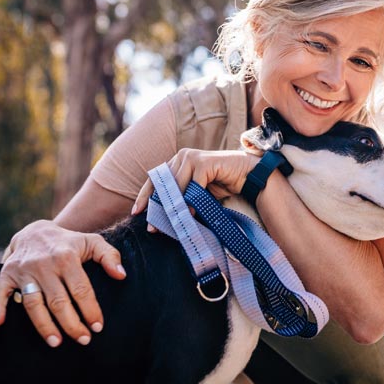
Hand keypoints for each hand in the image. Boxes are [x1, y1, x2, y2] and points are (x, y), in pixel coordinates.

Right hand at [0, 220, 125, 346]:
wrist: (36, 231)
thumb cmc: (69, 242)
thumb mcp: (93, 242)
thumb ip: (110, 256)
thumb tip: (121, 276)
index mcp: (67, 257)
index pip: (81, 289)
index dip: (90, 309)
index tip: (98, 327)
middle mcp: (45, 264)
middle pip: (58, 301)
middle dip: (72, 324)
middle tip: (83, 340)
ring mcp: (25, 270)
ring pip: (33, 303)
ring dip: (44, 325)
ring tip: (56, 342)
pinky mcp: (7, 274)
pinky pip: (0, 293)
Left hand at [132, 149, 258, 215]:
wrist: (246, 175)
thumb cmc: (221, 184)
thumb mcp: (196, 193)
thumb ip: (180, 199)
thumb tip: (161, 219)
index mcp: (177, 161)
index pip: (155, 179)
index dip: (145, 196)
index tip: (136, 212)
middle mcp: (182, 156)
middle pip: (163, 184)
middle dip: (157, 207)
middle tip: (153, 227)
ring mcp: (192, 157)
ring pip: (176, 185)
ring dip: (173, 207)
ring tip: (170, 225)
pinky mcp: (204, 162)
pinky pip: (193, 185)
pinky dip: (191, 201)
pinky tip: (190, 215)